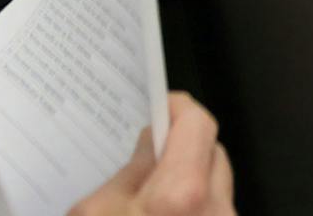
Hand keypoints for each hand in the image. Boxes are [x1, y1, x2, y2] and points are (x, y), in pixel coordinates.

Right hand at [69, 92, 234, 215]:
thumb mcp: (95, 212)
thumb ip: (125, 173)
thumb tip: (147, 148)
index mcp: (183, 193)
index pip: (197, 124)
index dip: (177, 109)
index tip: (161, 107)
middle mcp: (217, 210)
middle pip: (211, 153)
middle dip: (182, 150)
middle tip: (148, 158)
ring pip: (215, 187)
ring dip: (189, 183)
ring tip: (150, 195)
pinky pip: (212, 211)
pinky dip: (193, 208)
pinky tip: (161, 214)